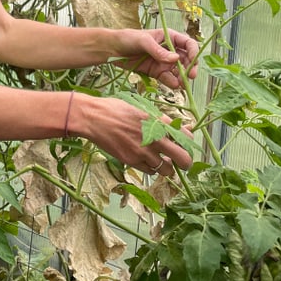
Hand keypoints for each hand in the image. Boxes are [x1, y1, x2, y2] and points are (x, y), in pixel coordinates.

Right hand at [77, 95, 192, 176]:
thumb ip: (159, 120)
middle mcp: (154, 138)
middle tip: (182, 162)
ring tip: (160, 160)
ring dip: (166, 167)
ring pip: (166, 169)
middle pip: (183, 159)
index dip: (188, 143)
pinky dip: (150, 168)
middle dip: (185, 163)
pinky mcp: (131, 161)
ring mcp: (143, 152)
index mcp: (158, 122)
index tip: (185, 145)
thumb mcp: (140, 109)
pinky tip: (144, 159)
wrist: (92, 118)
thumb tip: (177, 126)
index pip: (185, 137)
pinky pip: (149, 171)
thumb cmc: (115, 109)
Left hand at [115, 28, 198, 88]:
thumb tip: (176, 59)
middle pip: (187, 60)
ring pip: (179, 71)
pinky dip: (172, 82)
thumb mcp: (143, 41)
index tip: (193, 61)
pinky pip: (168, 78)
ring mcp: (164, 62)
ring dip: (183, 77)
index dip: (194, 52)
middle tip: (191, 76)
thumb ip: (158, 51)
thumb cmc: (128, 38)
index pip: (188, 44)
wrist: (112, 49)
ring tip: (182, 83)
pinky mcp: (157, 72)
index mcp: (170, 37)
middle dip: (190, 68)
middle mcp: (170, 50)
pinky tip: (174, 85)